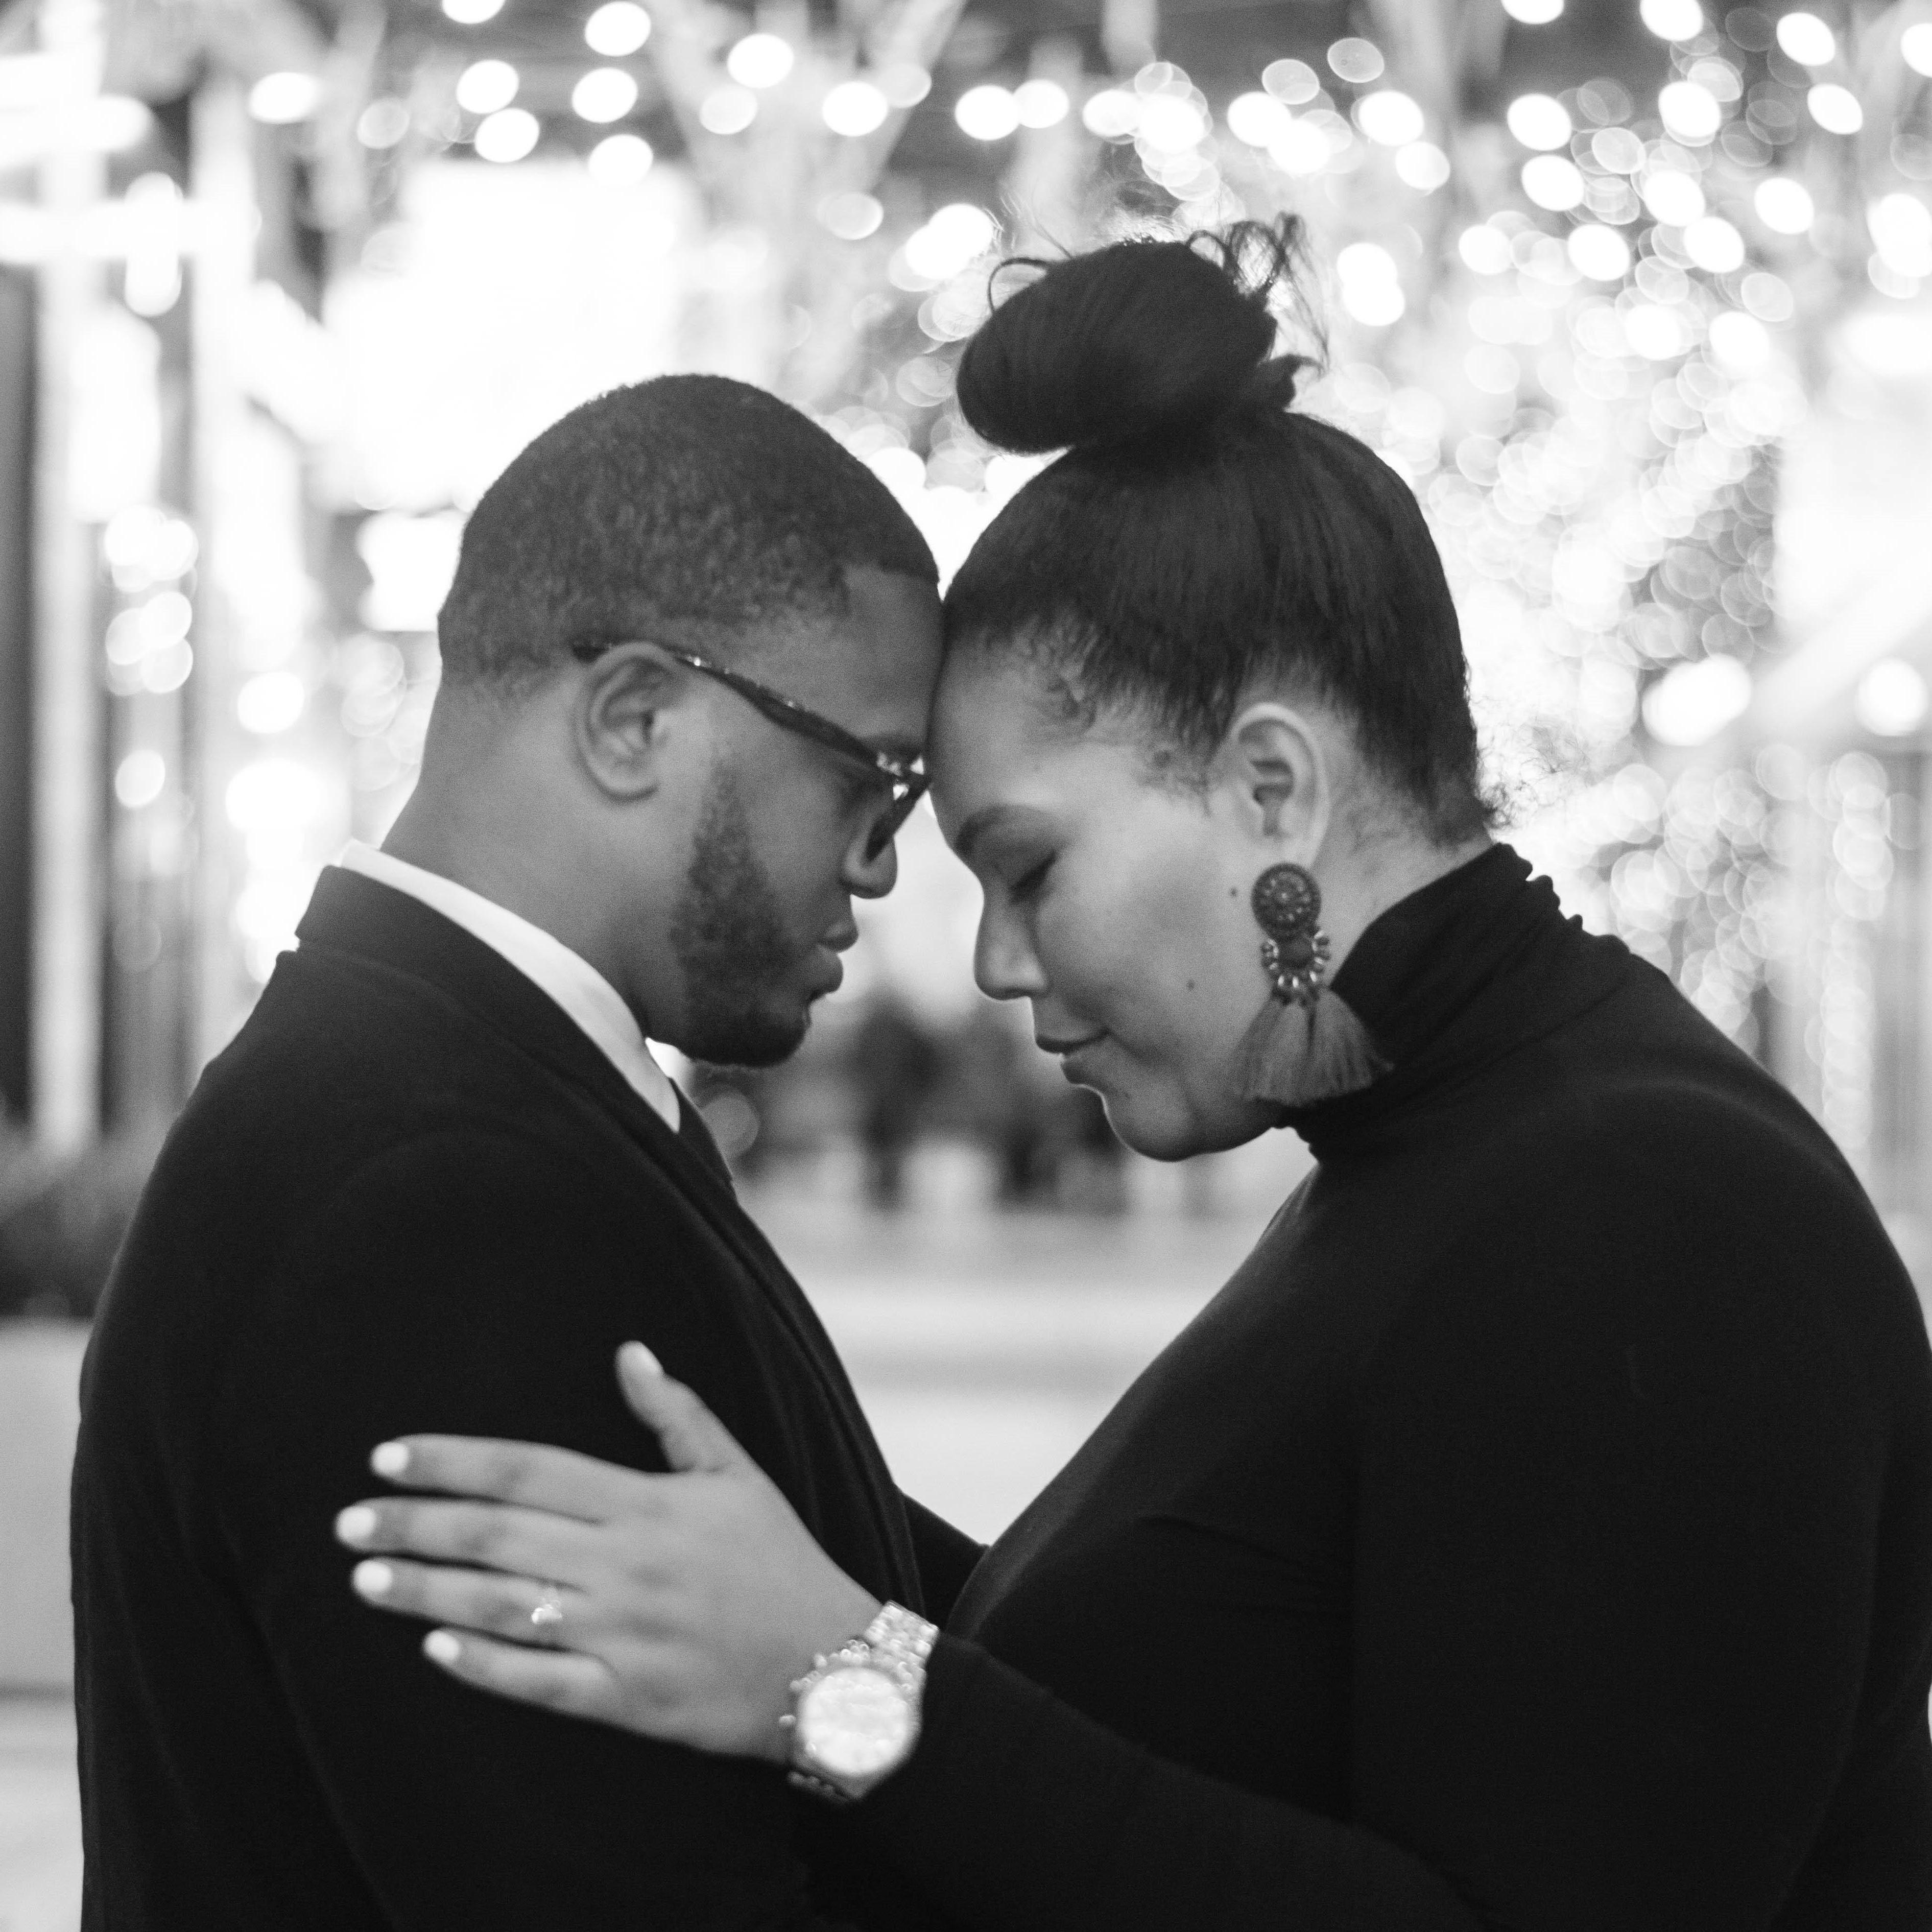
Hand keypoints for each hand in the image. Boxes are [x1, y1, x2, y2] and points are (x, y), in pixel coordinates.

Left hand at [333, 1343, 880, 1759]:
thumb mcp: (737, 1474)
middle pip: (496, 1535)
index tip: (386, 1456)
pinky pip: (538, 1683)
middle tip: (347, 1523)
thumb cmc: (779, 1561)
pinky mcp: (627, 1699)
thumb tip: (628, 1351)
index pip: (525, 1469)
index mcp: (645, 1504)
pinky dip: (482, 1667)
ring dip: (425, 1593)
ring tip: (366, 1580)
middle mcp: (625, 1565)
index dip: (450, 1460)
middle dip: (413, 1525)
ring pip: (501, 1608)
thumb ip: (677, 1414)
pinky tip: (433, 1652)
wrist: (832, 1667)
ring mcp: (622, 1634)